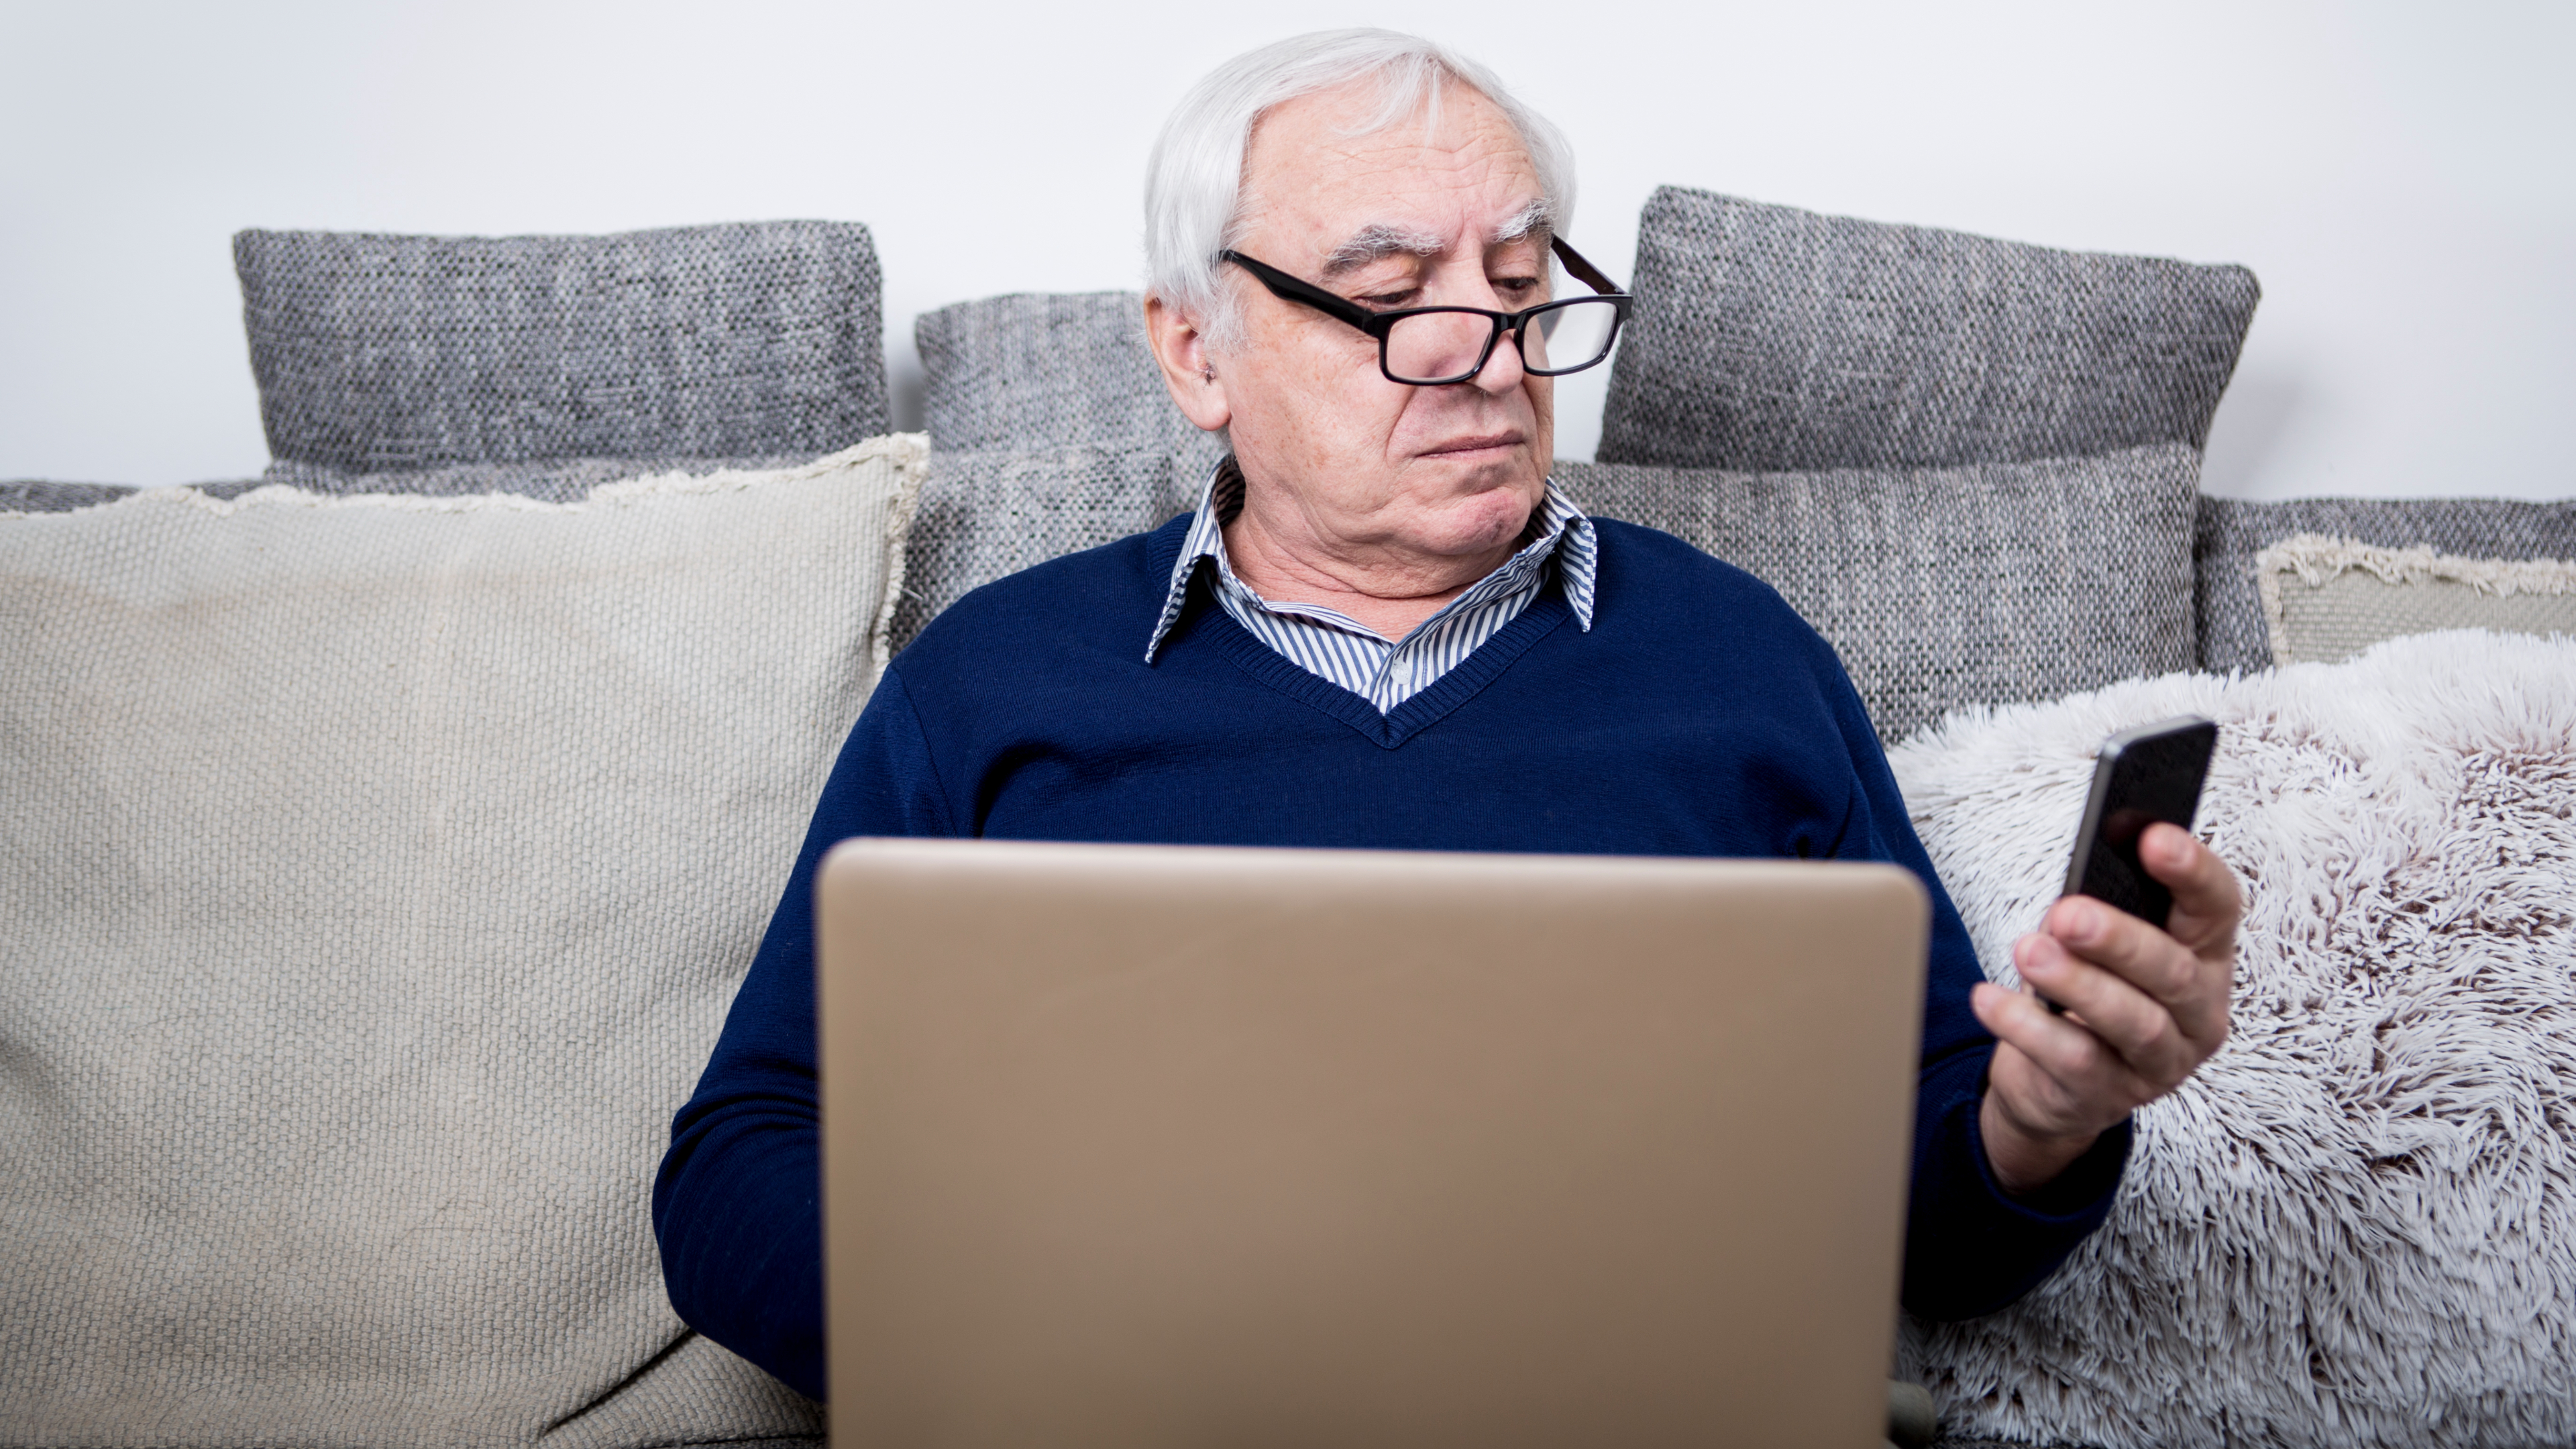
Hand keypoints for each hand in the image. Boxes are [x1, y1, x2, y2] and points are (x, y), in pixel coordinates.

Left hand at [1970, 823, 2239, 1195]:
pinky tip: (1990, 1000)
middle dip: (2120, 939)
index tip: (2154, 839)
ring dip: (2077, 984)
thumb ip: (2100, 912)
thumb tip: (2076, 890)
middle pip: (2175, 972)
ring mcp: (2161, 1062)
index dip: (2193, 872)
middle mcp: (2197, 1012)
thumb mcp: (2097, 946)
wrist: (2056, 1085)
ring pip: (2133, 1022)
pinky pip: (2074, 1060)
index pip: (2218, 906)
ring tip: (2028, 952)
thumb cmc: (2083, 992)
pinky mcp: (2111, 1097)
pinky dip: (2027, 1028)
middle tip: (2068, 913)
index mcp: (2204, 956)